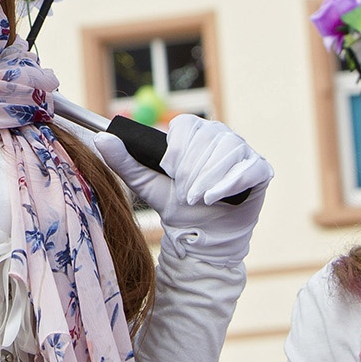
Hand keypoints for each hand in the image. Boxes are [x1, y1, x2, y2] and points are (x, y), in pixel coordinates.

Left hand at [94, 113, 271, 267]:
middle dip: (192, 170)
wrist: (203, 235)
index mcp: (194, 132)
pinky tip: (216, 197)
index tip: (171, 174)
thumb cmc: (176, 206)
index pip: (186, 126)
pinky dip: (230, 183)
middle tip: (186, 194)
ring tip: (199, 199)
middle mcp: (220, 135)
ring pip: (227, 151)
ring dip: (208, 178)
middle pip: (207, 138)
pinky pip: (248, 167)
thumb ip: (124, 161)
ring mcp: (242, 150)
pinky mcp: (260, 169)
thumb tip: (101, 139)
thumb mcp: (145, 184)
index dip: (177, 152)